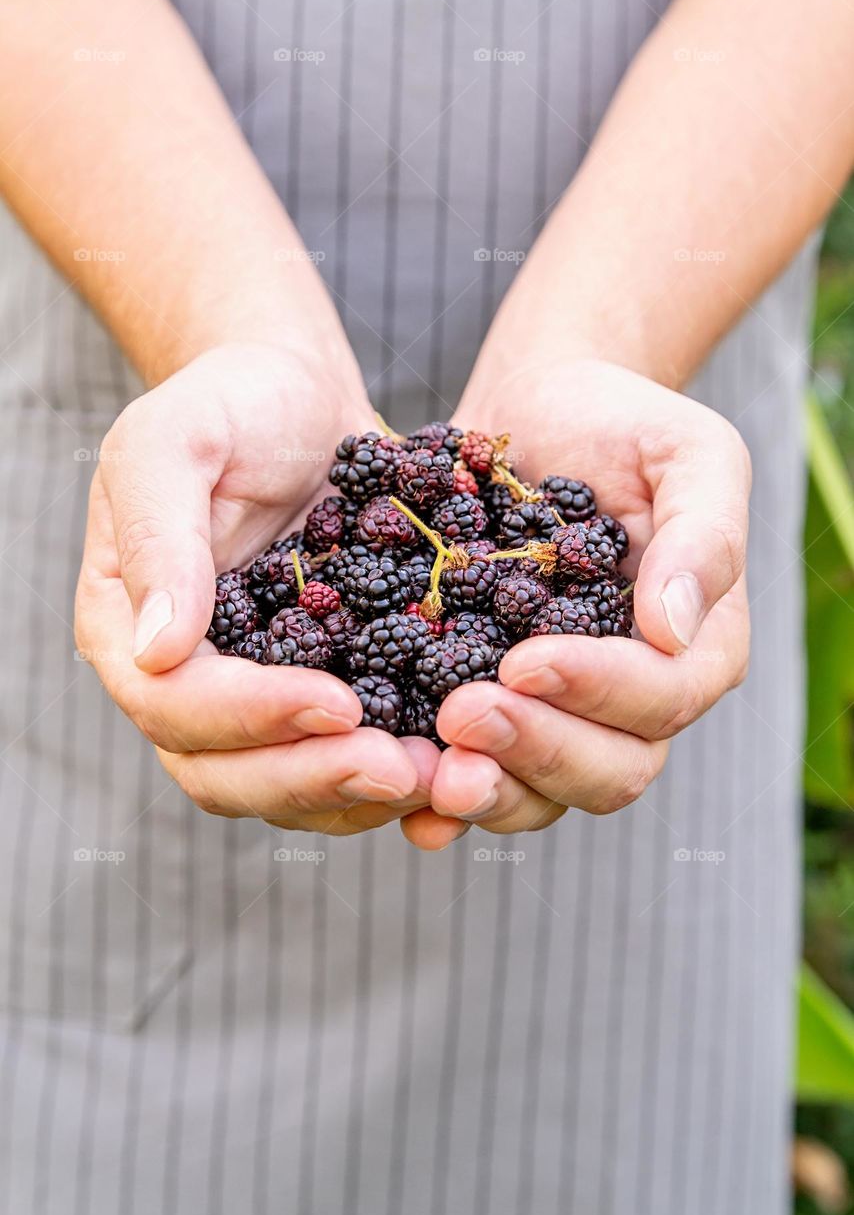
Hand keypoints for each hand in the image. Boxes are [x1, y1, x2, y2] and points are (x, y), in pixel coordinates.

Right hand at [74, 343, 440, 835]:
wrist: (299, 398)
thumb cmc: (230, 403)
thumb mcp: (176, 441)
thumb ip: (159, 538)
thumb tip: (157, 651)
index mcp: (129, 628)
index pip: (174, 706)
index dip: (252, 717)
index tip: (337, 703)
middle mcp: (187, 682)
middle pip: (228, 773)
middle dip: (314, 778)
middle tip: (402, 769)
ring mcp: (256, 697)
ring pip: (291, 785)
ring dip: (364, 792)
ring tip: (445, 777)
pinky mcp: (323, 693)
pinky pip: (347, 756)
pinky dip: (399, 770)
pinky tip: (461, 763)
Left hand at [417, 360, 750, 835]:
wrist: (538, 411)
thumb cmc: (620, 423)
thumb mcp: (686, 453)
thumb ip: (703, 535)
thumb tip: (674, 629)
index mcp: (692, 646)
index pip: (661, 699)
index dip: (599, 691)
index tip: (526, 660)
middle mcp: (631, 699)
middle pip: (609, 771)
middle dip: (536, 751)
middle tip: (462, 716)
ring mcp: (560, 714)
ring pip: (542, 793)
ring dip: (489, 790)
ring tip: (430, 772)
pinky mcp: (493, 707)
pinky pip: (479, 774)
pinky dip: (443, 801)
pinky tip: (406, 803)